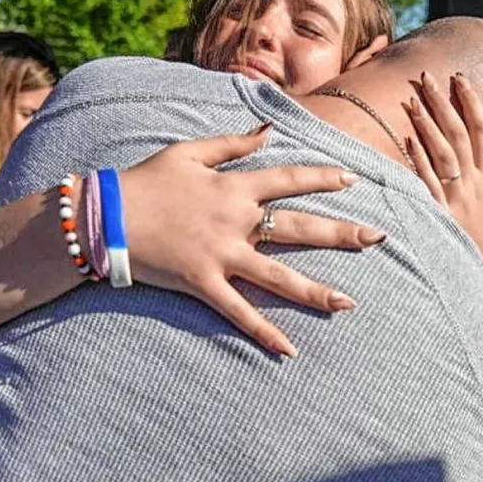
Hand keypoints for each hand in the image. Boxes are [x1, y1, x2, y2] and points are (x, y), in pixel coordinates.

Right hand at [118, 126, 385, 357]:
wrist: (104, 216)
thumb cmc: (146, 181)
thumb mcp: (189, 152)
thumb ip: (232, 143)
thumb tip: (268, 131)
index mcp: (235, 187)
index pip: (290, 179)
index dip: (323, 177)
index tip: (353, 178)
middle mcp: (236, 221)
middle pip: (299, 228)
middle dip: (342, 233)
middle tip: (378, 238)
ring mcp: (221, 254)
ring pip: (278, 276)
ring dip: (316, 290)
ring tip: (349, 303)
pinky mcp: (203, 282)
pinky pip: (239, 312)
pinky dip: (263, 332)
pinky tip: (289, 350)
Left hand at [404, 71, 482, 297]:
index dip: (472, 101)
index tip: (459, 78)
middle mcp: (473, 181)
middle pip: (459, 134)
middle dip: (444, 103)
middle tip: (428, 77)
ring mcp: (456, 196)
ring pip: (443, 153)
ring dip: (429, 125)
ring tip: (414, 100)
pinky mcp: (439, 210)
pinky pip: (428, 181)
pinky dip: (419, 159)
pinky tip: (408, 139)